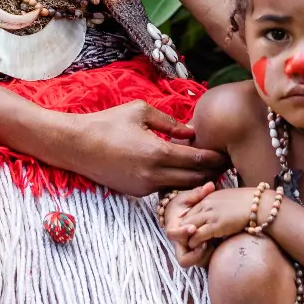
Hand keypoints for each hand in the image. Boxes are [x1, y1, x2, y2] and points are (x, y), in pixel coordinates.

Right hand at [65, 101, 228, 197]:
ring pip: (181, 188)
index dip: (214, 158)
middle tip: (224, 164)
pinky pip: (164, 189)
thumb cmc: (107, 123)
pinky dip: (177, 182)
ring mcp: (144, 187)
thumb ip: (169, 122)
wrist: (77, 145)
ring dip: (195, 180)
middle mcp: (153, 174)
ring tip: (208, 170)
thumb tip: (191, 132)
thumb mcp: (140, 111)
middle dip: (211, 172)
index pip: (197, 160)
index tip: (226, 153)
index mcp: (157, 152)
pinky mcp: (136, 193)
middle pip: (194, 179)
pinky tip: (182, 172)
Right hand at [160, 183, 217, 267]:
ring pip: (194, 263)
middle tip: (207, 243)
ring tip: (213, 242)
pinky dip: (208, 255)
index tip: (193, 228)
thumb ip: (198, 193)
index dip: (182, 233)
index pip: (173, 234)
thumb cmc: (184, 204)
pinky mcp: (196, 252)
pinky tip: (216, 243)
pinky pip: (202, 261)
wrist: (182, 213)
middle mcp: (179, 242)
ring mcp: (188, 250)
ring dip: (204, 255)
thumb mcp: (188, 197)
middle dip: (195, 253)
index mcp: (174, 228)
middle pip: (183, 259)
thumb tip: (210, 185)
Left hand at [182, 185, 259, 245]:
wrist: (259, 205)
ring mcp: (210, 214)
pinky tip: (199, 247)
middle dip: (185, 231)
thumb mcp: (228, 199)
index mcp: (209, 197)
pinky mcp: (215, 225)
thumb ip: (218, 204)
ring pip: (188, 227)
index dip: (189, 222)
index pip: (190, 210)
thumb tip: (217, 213)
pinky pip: (197, 235)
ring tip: (192, 246)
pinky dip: (195, 243)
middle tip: (188, 241)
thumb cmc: (248, 203)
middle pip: (185, 218)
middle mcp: (206, 204)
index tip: (190, 232)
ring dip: (188, 238)